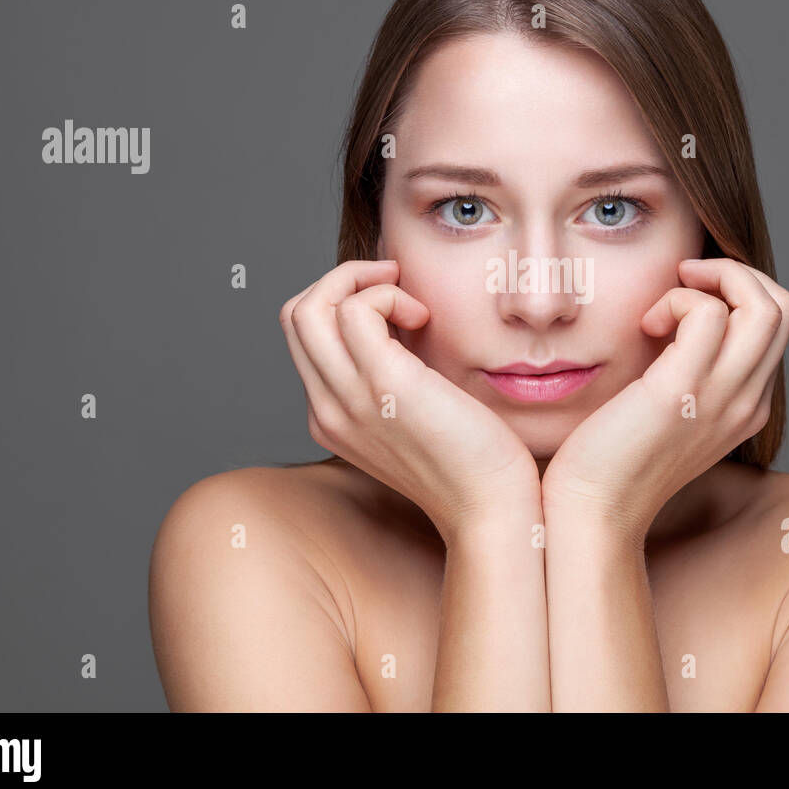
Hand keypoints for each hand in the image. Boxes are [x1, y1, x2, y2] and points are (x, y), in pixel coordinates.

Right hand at [279, 260, 538, 537]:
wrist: (492, 508)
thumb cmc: (472, 462)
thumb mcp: (416, 416)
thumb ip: (394, 378)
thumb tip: (401, 321)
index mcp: (331, 418)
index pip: (305, 337)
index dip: (343, 302)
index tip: (393, 301)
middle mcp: (328, 410)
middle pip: (295, 315)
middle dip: (343, 280)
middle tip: (395, 283)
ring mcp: (348, 399)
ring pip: (310, 307)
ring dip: (362, 282)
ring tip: (410, 300)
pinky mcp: (383, 385)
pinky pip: (356, 309)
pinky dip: (388, 294)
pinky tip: (424, 317)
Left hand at [541, 257, 788, 539]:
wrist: (593, 511)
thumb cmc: (613, 460)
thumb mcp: (668, 413)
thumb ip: (687, 372)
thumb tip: (674, 318)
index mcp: (748, 408)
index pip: (775, 326)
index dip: (738, 292)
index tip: (690, 294)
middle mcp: (748, 403)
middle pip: (783, 307)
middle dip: (736, 273)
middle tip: (685, 279)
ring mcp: (722, 398)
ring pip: (763, 304)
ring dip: (711, 280)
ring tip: (664, 304)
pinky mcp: (683, 391)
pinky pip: (706, 312)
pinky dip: (677, 299)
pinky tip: (646, 325)